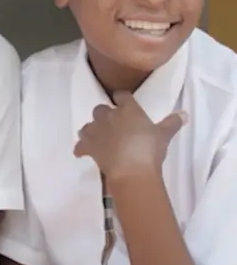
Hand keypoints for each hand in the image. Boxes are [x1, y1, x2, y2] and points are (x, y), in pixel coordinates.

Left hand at [73, 91, 187, 184]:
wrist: (131, 169)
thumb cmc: (150, 149)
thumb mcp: (164, 135)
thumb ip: (172, 122)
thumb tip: (184, 114)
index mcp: (128, 110)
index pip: (121, 95)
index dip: (121, 97)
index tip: (123, 100)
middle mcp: (108, 116)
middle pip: (100, 109)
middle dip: (104, 115)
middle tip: (112, 124)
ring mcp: (96, 130)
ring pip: (87, 125)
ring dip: (91, 129)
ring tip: (98, 137)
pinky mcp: (88, 145)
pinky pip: (80, 145)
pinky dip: (81, 148)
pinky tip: (82, 153)